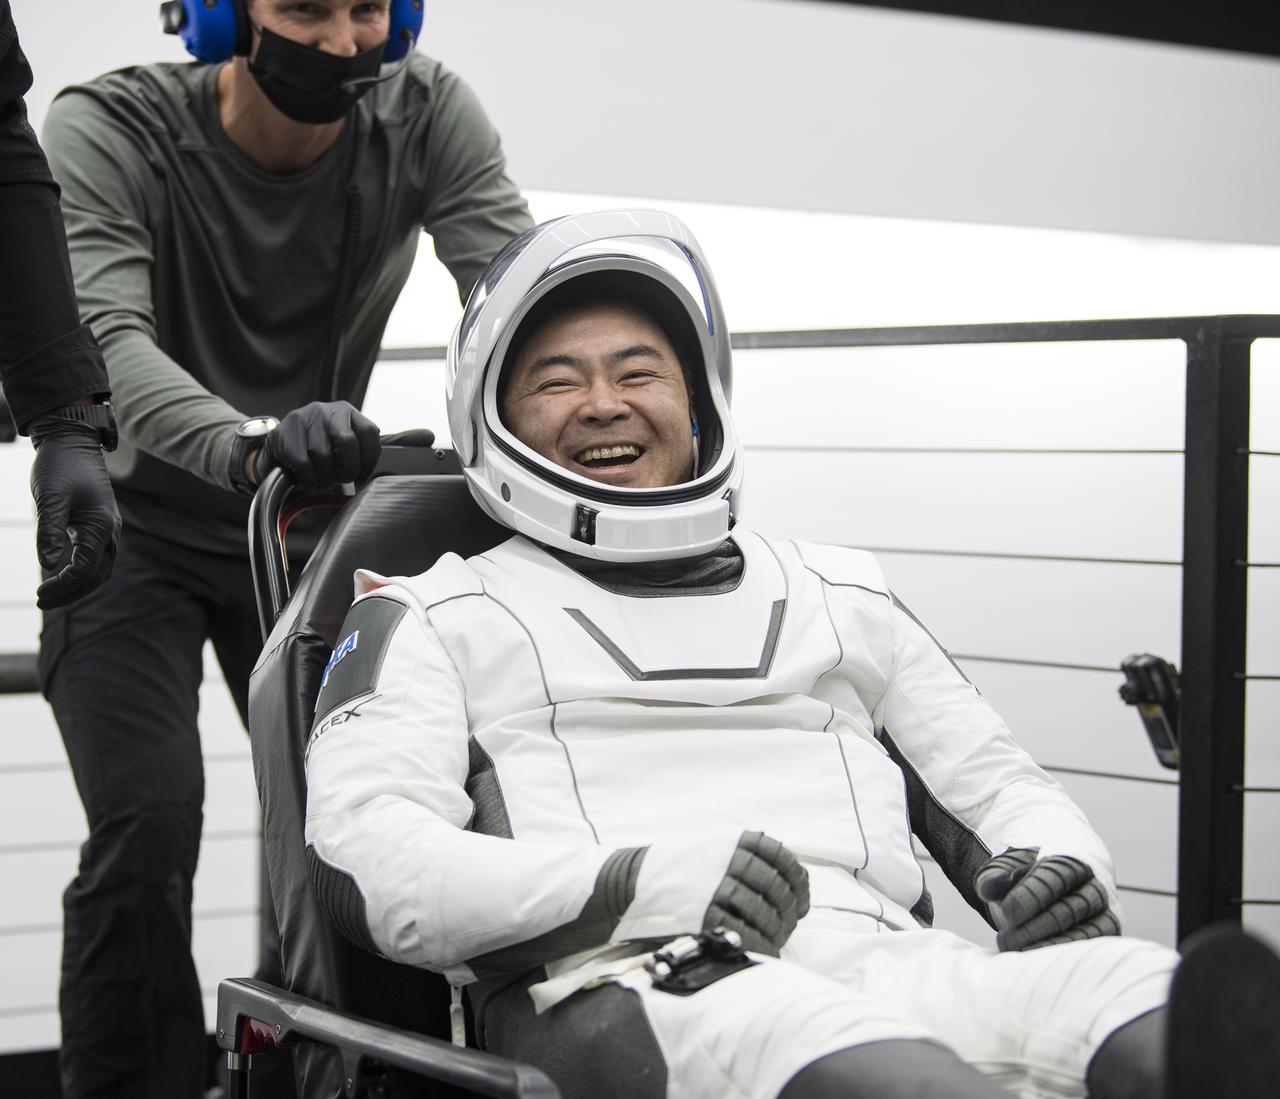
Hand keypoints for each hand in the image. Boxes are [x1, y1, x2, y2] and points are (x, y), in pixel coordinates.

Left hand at [29, 421, 120, 609]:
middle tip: (42, 602)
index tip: (39, 593)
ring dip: (77, 584)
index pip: (86, 570)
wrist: (72, 441)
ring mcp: (106, 527)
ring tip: (51, 593)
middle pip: (97, 575)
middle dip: (72, 592)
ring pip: (99, 567)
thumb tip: (47, 566)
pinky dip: (79, 570)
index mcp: (100, 527)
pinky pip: (94, 555)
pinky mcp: (97, 523)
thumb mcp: (50, 499)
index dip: (63, 586)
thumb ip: (49, 532)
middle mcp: (109, 531)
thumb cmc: (60, 467)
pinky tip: (60, 572)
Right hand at [256, 401, 380, 491]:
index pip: (369, 432)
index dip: (369, 459)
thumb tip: (365, 477)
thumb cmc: (315, 453)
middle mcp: (326, 410)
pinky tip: (308, 481)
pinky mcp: (283, 433)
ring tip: (322, 481)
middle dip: (347, 470)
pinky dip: (309, 480)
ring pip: (324, 455)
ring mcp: (303, 418)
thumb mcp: (340, 447)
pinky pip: (303, 463)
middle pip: (347, 442)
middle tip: (340, 480)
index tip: (361, 476)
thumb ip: (357, 453)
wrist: (278, 453)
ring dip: (326, 478)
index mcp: (346, 412)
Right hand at [610, 830, 809, 956]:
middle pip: (776, 887)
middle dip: (788, 909)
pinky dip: (758, 945)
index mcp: (733, 840)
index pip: (781, 857)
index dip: (797, 881)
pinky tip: (763, 952)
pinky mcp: (704, 914)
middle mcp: (728, 859)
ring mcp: (716, 887)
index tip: (801, 899)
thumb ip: (745, 856)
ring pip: (763, 911)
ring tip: (776, 939)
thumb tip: (786, 880)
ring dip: (776, 929)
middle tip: (789, 924)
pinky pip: (742, 933)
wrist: (629, 882)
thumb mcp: (710, 846)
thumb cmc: (674, 867)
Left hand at [975, 847, 1119, 950]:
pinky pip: (1089, 951)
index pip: (1053, 878)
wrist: (1066, 881)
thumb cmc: (1029, 875)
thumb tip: (986, 889)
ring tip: (1016, 954)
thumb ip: (996, 875)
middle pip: (1066, 911)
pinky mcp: (1108, 938)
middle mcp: (1094, 886)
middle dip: (1033, 928)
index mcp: (1070, 861)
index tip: (1007, 911)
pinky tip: (1038, 965)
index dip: (1030, 895)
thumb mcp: (1009, 868)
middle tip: (1004, 941)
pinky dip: (1064, 959)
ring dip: (1047, 948)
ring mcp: (1105, 913)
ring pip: (1081, 935)